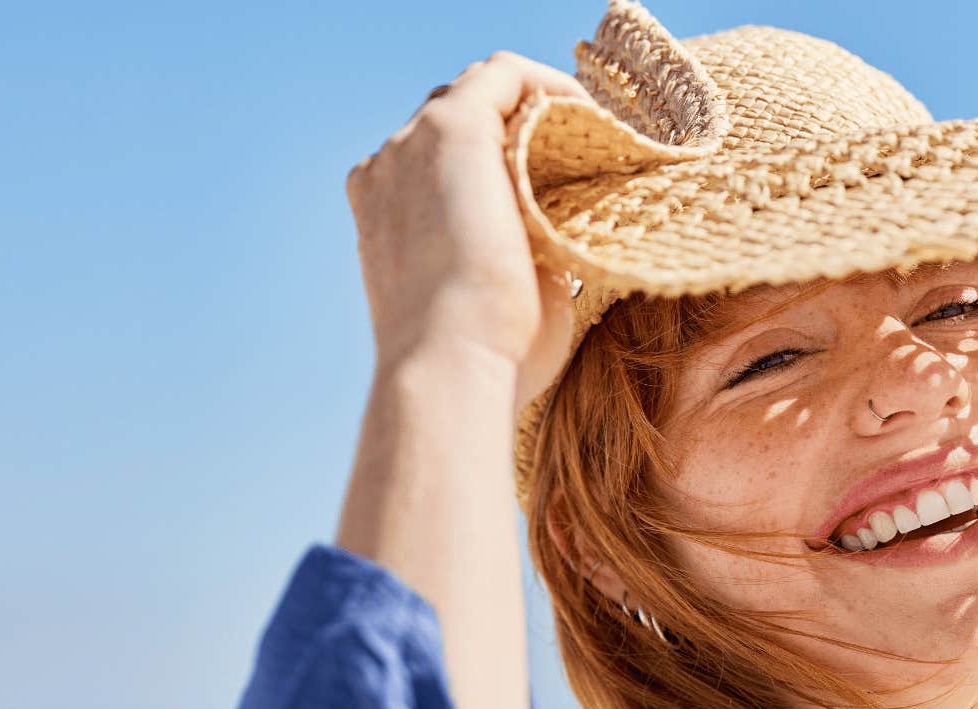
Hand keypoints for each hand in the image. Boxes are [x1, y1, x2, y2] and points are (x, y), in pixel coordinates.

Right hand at [344, 51, 591, 407]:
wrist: (452, 364)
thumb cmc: (485, 357)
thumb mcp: (497, 298)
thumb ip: (516, 258)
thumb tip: (560, 247)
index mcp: (386, 213)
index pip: (438, 161)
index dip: (499, 160)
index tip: (557, 178)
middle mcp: (388, 170)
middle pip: (456, 118)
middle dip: (519, 127)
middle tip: (583, 155)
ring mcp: (412, 144)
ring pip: (480, 91)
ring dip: (537, 105)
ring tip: (591, 137)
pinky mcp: (452, 128)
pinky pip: (506, 75)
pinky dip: (549, 85)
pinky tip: (589, 116)